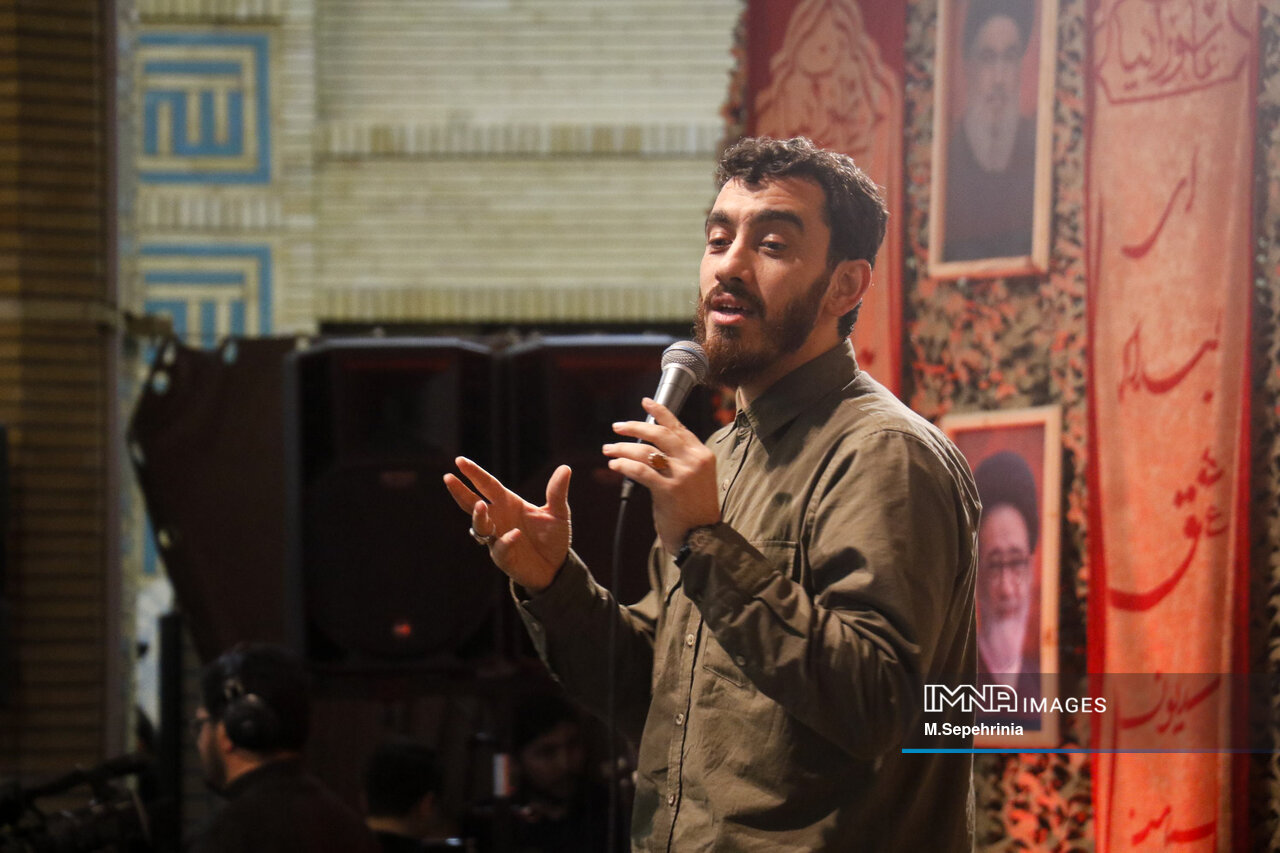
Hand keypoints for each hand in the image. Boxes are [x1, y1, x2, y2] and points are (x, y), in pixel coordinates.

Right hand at [443, 457, 571, 592]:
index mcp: (508, 503)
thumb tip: (565, 468)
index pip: (487, 485)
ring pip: (480, 526)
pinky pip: (500, 548)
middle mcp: (498, 519)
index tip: (459, 461)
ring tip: (480, 505)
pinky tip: (515, 534)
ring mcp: (497, 538)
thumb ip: (557, 492)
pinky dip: (506, 541)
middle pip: (473, 503)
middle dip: (461, 491)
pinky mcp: (504, 557)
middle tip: (449, 478)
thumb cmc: (552, 537)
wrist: (556, 567)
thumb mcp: (558, 513)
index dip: (474, 474)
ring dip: (479, 516)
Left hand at [603, 398, 720, 554]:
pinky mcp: (669, 490)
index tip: (645, 403)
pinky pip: (641, 471)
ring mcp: (682, 475)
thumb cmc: (695, 509)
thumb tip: (652, 444)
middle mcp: (694, 460)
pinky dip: (624, 465)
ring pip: (646, 451)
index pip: (678, 427)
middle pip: (660, 434)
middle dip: (635, 427)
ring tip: (609, 449)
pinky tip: (615, 465)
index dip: (660, 413)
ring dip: (623, 448)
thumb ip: (681, 459)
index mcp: (702, 454)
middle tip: (617, 427)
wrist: (702, 537)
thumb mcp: (696, 478)